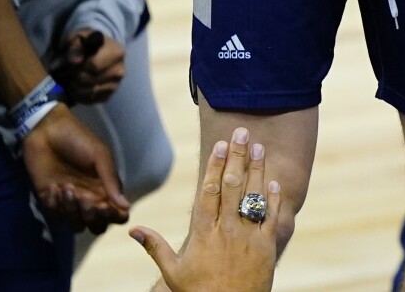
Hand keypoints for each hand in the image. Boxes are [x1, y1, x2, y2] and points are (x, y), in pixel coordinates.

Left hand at [23, 103, 129, 232]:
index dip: (114, 217)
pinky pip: (55, 216)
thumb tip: (127, 207)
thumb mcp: (99, 154)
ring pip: (76, 225)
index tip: (105, 206)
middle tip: (85, 197)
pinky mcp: (50, 201)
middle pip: (97, 226)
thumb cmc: (78, 138)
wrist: (46, 129)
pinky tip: (53, 186)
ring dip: (71, 210)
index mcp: (105, 188)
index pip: (116, 215)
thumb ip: (111, 180)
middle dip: (92, 216)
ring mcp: (69, 202)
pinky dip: (54, 204)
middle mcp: (90, 199)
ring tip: (66, 187)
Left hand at [53, 29, 125, 103]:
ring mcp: (115, 85)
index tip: (71, 62)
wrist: (96, 51)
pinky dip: (79, 96)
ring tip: (71, 79)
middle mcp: (120, 71)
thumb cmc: (86, 42)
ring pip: (90, 92)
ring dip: (76, 88)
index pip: (94, 65)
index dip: (78, 66)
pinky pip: (90, 100)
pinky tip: (75, 87)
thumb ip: (76, 48)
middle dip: (76, 77)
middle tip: (69, 72)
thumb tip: (75, 61)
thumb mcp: (78, 38)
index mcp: (117, 52)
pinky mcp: (108, 96)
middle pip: (91, 80)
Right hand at [133, 128, 284, 291]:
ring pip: (253, 196)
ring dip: (256, 169)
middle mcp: (226, 230)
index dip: (215, 166)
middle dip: (237, 157)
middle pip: (232, 186)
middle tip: (242, 132)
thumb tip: (132, 228)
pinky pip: (270, 217)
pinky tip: (272, 181)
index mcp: (203, 233)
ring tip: (258, 147)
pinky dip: (272, 198)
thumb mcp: (173, 272)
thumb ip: (155, 246)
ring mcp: (248, 237)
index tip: (220, 145)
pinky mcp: (266, 247)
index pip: (209, 191)